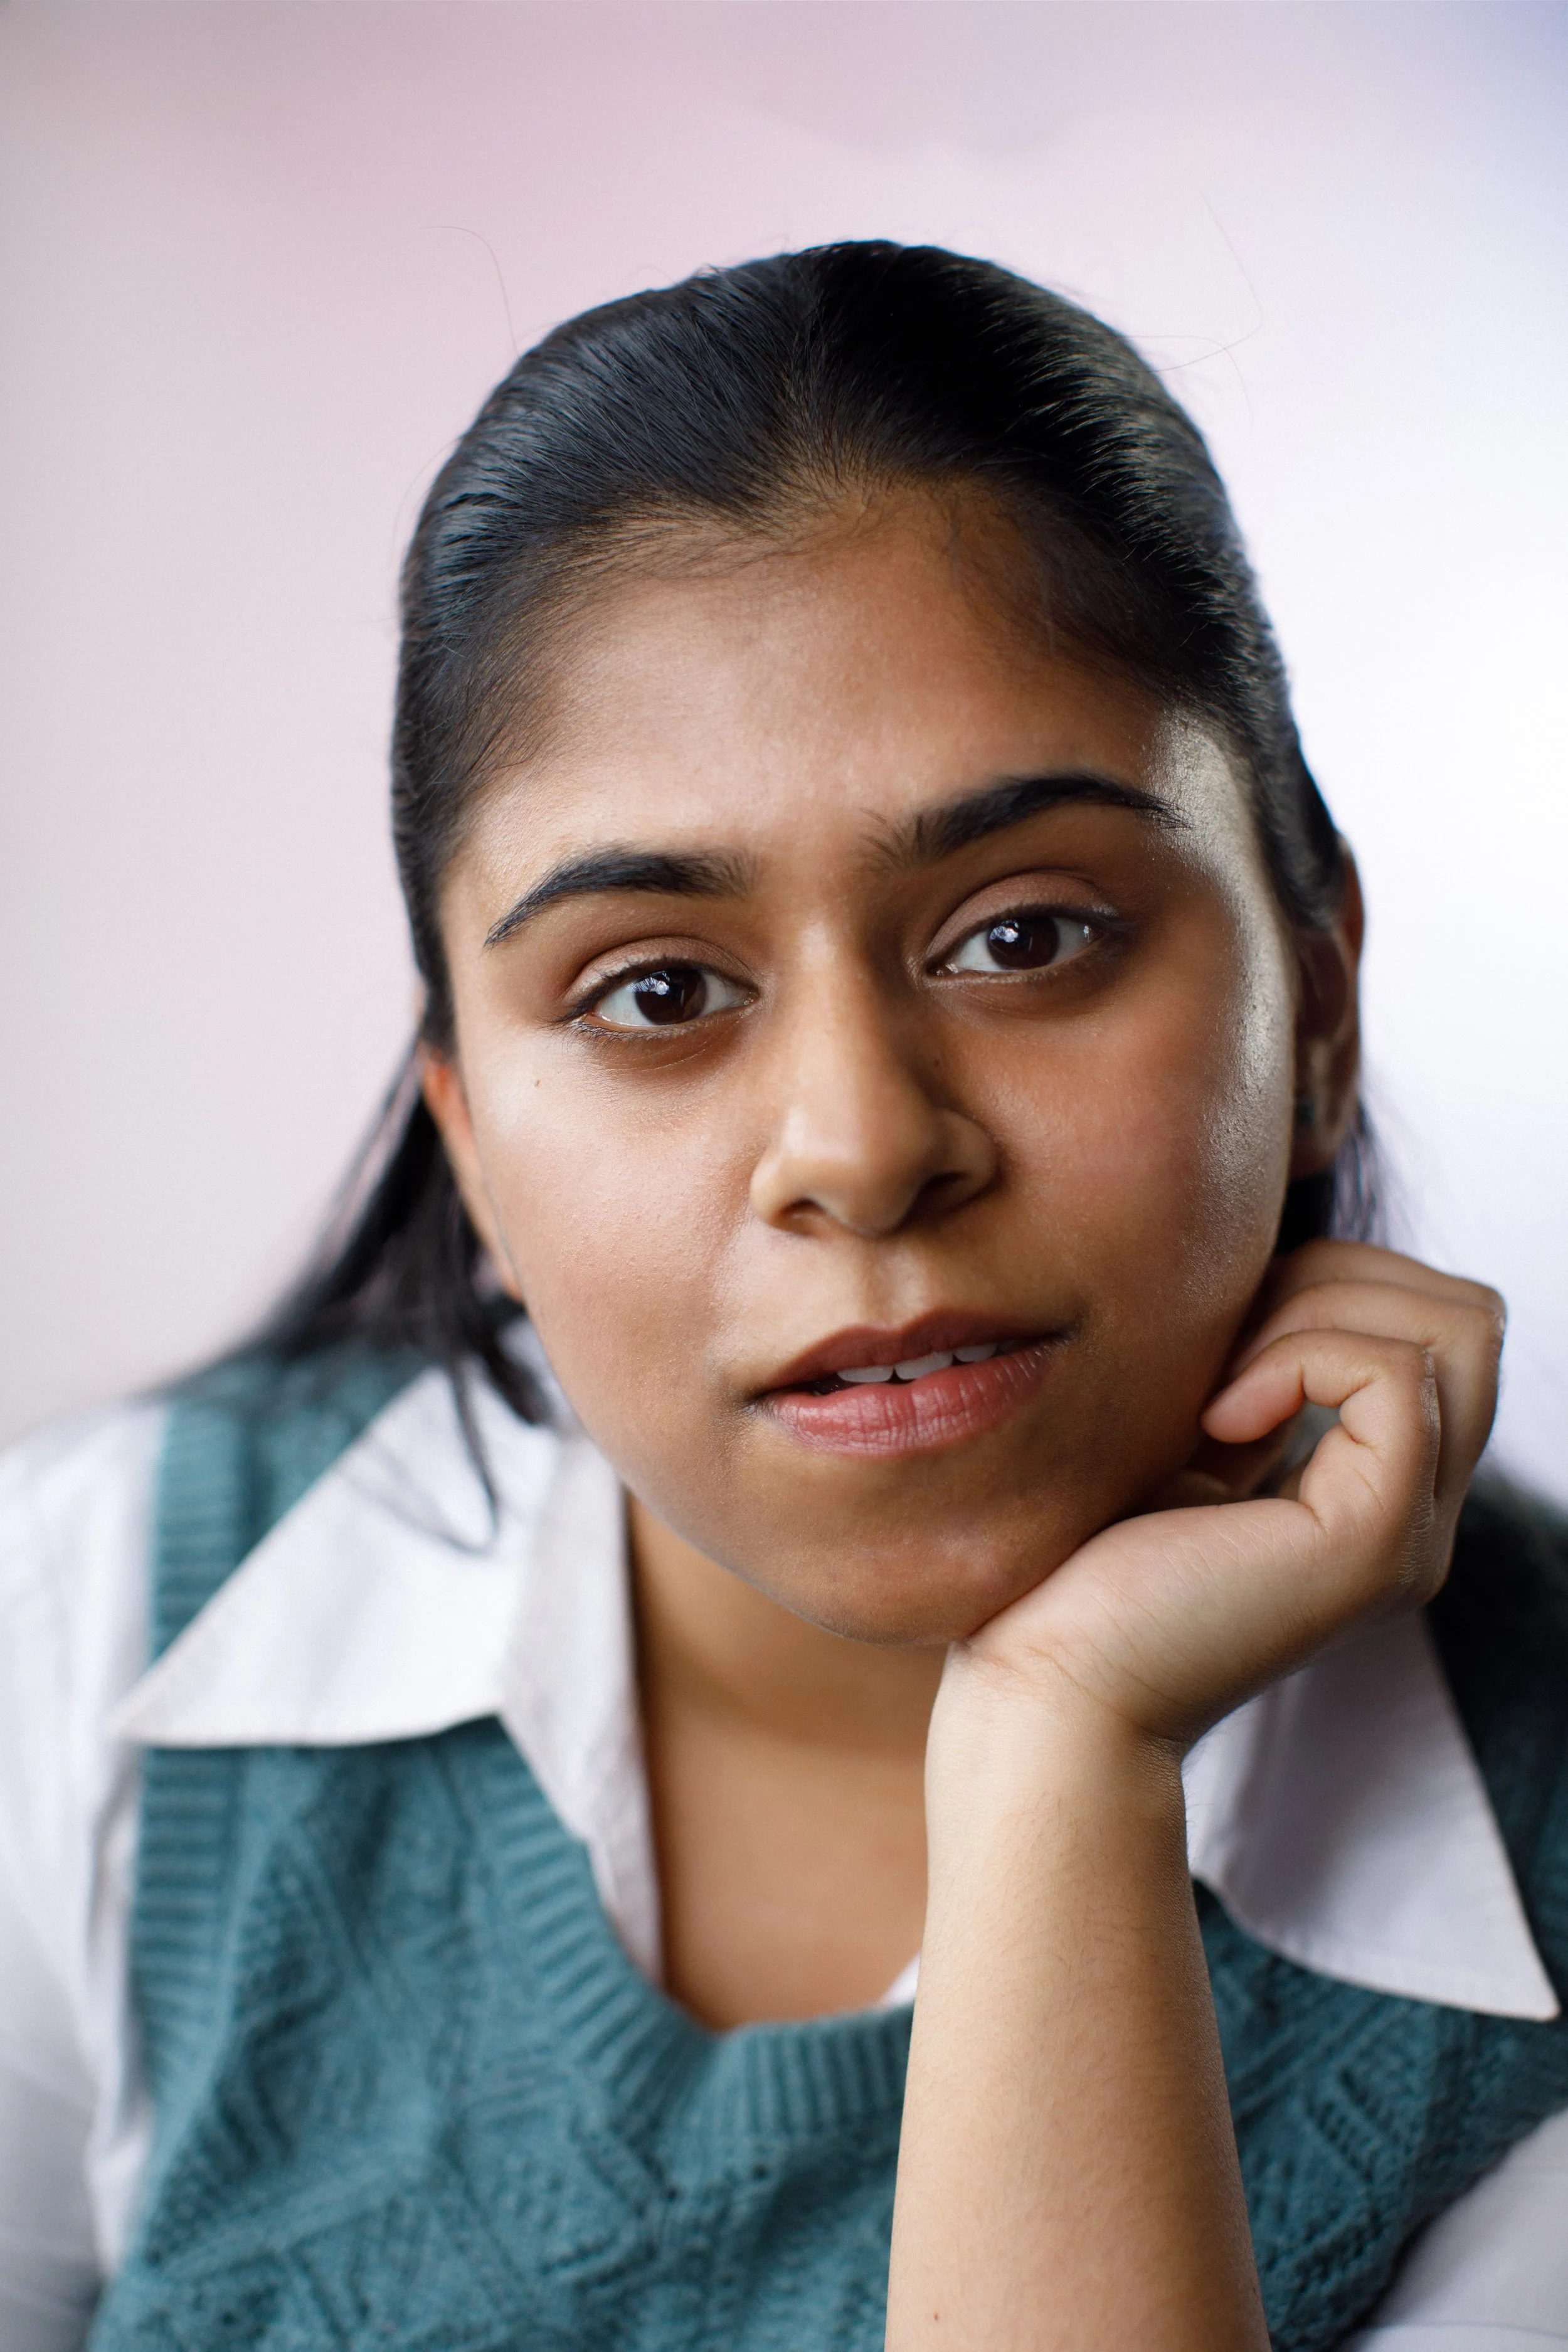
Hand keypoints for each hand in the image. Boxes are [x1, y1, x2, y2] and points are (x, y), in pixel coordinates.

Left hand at [947, 1241, 1504, 1752]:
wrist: (1046, 1682)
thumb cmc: (1079, 1556)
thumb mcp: (1188, 1424)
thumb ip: (1259, 1359)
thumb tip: (1284, 1255)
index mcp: (1378, 1484)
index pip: (1439, 1321)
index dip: (1337, 1280)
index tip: (1221, 1339)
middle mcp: (1417, 1512)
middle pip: (1467, 1314)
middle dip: (1339, 1279)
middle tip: (1224, 1351)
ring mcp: (1409, 1532)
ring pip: (1457, 1327)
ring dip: (1320, 1312)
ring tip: (1220, 1391)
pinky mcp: (1376, 1541)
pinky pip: (1396, 1374)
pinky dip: (1300, 1357)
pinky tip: (1218, 1421)